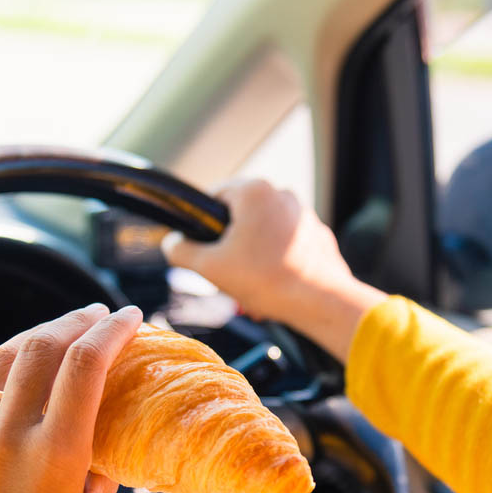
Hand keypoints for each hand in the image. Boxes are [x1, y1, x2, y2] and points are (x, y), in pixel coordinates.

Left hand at [0, 304, 141, 492]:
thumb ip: (102, 460)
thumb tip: (112, 422)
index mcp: (54, 454)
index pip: (85, 363)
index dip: (111, 330)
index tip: (131, 317)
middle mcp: (6, 438)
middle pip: (40, 346)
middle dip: (75, 319)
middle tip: (98, 312)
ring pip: (1, 362)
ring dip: (36, 335)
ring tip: (61, 330)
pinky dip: (10, 376)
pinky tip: (27, 383)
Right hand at [162, 180, 383, 359]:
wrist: (319, 302)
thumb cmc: (265, 280)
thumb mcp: (209, 267)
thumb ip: (180, 250)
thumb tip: (172, 243)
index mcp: (254, 190)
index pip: (214, 197)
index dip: (204, 225)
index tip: (206, 250)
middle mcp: (282, 194)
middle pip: (241, 216)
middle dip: (231, 244)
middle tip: (230, 273)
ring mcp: (304, 214)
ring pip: (264, 231)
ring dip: (254, 254)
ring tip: (253, 284)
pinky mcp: (318, 235)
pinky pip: (287, 243)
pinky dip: (278, 260)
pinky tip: (275, 284)